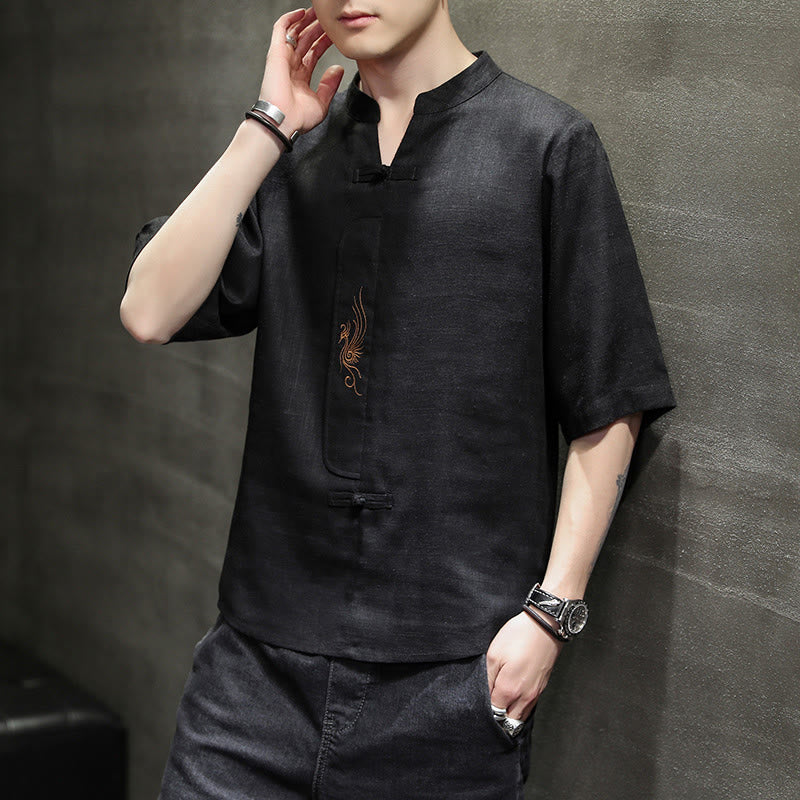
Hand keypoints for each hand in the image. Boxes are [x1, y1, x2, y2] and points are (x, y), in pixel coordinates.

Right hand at [260, 7, 344, 135]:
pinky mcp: (276, 52)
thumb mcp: (321, 102)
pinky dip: (290, 18)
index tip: (334, 35)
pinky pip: (281, 29)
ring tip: (318, 12)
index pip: (313, 53)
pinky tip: (302, 12)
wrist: (284, 121)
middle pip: (305, 40)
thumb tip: (338, 69)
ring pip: (294, 32)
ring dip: (306, 20)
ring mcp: (283, 58)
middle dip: (316, 28)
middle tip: (328, 19)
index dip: (324, 42)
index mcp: (300, 77)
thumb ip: (329, 85)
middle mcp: (291, 66)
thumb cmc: (298, 118)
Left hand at [485, 610, 563, 722]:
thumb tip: (484, 695)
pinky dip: (519, 708)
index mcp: (509, 690)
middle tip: (488, 705)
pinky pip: (528, 708)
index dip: (484, 711)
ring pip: (520, 718)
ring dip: (509, 715)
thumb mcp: (494, 654)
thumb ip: (487, 679)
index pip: (494, 715)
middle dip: (497, 719)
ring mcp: (535, 694)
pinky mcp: (541, 688)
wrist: (545, 626)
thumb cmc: (518, 637)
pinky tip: (512, 697)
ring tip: (499, 702)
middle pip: (508, 723)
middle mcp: (524, 698)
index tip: (479, 703)